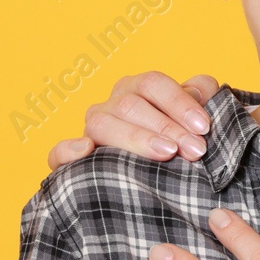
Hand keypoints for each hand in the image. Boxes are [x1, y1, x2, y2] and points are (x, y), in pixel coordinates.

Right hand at [45, 72, 219, 170]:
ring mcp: (90, 130)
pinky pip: (56, 152)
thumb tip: (197, 92)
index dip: (179, 102)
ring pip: (102, 125)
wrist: (164, 175)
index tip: (204, 127)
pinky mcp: (70, 160)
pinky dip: (67, 150)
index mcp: (137, 89)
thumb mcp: (197, 116)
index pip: (152, 83)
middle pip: (130, 105)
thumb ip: (203, 94)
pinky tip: (86, 150)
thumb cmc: (182, 141)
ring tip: (166, 154)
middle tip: (195, 150)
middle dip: (166, 127)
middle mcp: (111, 105)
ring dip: (135, 138)